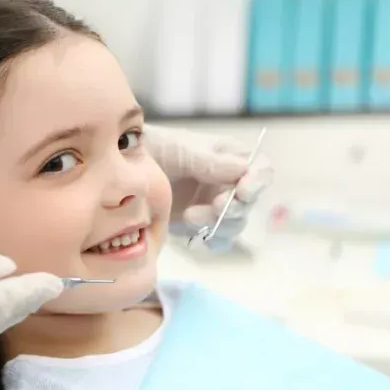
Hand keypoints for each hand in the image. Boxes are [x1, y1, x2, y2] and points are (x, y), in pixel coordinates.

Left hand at [145, 124, 272, 247]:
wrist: (128, 168)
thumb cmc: (159, 148)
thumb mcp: (183, 149)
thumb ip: (210, 161)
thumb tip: (243, 169)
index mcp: (232, 158)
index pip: (261, 170)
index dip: (257, 183)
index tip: (242, 191)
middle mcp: (230, 183)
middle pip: (249, 203)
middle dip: (232, 207)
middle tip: (213, 206)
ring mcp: (216, 205)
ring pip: (234, 224)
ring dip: (218, 224)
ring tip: (189, 216)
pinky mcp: (201, 224)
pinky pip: (218, 239)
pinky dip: (212, 241)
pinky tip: (197, 237)